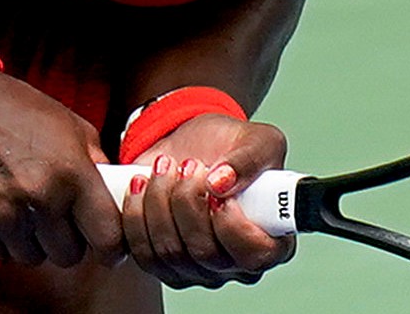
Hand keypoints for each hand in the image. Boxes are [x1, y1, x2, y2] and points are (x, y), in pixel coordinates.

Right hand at [0, 71, 124, 267]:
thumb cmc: (12, 110)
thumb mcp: (68, 124)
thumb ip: (96, 162)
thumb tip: (113, 194)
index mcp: (72, 173)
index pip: (107, 237)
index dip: (111, 247)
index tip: (107, 249)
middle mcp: (40, 199)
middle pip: (69, 255)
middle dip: (66, 239)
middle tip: (54, 216)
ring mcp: (4, 216)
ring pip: (33, 257)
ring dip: (32, 240)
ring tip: (21, 206)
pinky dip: (0, 238)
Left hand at [120, 115, 295, 288]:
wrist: (193, 146)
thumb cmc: (234, 148)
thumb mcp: (259, 140)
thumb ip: (251, 160)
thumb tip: (222, 182)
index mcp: (273, 240)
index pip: (256, 257)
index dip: (234, 228)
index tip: (217, 192)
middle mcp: (236, 264)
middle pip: (206, 254)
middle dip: (188, 202)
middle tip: (188, 165)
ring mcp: (198, 270)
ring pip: (170, 253)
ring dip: (159, 203)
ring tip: (165, 168)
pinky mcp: (163, 265)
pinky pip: (143, 253)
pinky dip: (136, 216)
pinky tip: (141, 185)